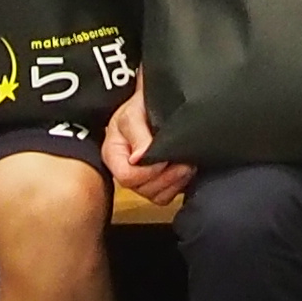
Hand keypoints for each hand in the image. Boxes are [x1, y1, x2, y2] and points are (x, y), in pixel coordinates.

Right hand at [103, 86, 191, 201]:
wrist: (153, 104)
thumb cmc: (139, 106)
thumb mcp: (133, 113)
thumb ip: (137, 134)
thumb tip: (139, 158)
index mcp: (114, 155)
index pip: (126, 177)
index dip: (148, 171)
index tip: (163, 156)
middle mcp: (125, 171)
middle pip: (143, 189)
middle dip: (166, 177)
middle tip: (184, 161)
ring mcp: (142, 179)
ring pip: (156, 196)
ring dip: (175, 182)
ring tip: (187, 164)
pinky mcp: (158, 183)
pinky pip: (167, 196)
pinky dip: (179, 185)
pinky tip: (186, 170)